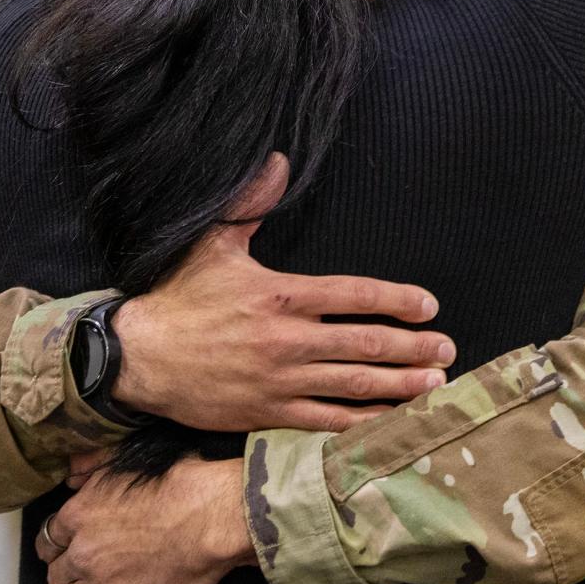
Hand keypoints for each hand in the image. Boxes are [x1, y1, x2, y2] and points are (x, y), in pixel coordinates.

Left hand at [38, 457, 251, 583]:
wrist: (212, 516)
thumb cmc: (178, 482)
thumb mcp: (126, 460)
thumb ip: (91, 464)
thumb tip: (69, 473)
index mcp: (79, 515)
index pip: (49, 538)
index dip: (56, 545)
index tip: (61, 549)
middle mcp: (83, 553)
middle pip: (56, 573)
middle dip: (65, 575)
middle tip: (77, 576)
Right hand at [112, 153, 453, 433]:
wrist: (137, 357)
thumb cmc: (178, 296)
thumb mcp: (213, 241)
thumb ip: (252, 203)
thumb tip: (279, 160)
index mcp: (281, 294)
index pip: (353, 294)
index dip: (396, 300)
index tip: (428, 306)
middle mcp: (287, 339)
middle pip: (364, 343)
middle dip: (411, 347)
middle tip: (447, 349)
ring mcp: (279, 380)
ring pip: (352, 384)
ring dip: (399, 385)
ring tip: (435, 383)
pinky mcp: (266, 414)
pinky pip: (324, 421)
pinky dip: (360, 423)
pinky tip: (389, 423)